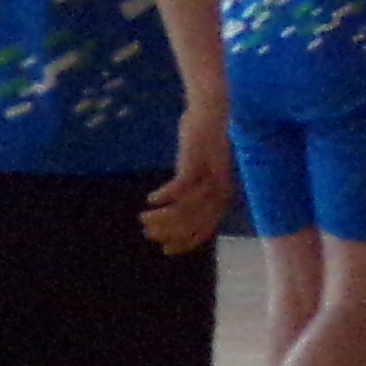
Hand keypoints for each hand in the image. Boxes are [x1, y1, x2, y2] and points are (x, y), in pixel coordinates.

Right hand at [143, 120, 234, 255]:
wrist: (210, 115)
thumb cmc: (202, 146)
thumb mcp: (201, 173)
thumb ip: (194, 193)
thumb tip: (178, 214)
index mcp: (221, 199)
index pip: (204, 231)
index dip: (184, 243)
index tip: (165, 250)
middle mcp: (218, 193)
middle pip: (192, 224)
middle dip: (168, 232)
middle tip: (148, 232)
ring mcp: (207, 179)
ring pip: (183, 209)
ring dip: (162, 217)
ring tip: (144, 217)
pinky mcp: (195, 165)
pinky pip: (178, 189)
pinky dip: (164, 197)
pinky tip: (151, 199)